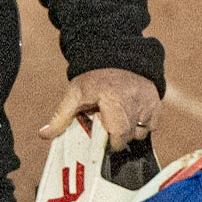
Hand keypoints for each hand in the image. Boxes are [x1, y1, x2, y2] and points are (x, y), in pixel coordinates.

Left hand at [40, 68, 161, 150]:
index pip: (118, 133)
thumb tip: (44, 134)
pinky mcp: (157, 103)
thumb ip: (60, 117)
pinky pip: (152, 126)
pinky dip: (142, 125)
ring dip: (130, 132)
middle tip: (107, 130)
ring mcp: (148, 102)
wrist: (115, 58)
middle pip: (129, 135)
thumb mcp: (74, 95)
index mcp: (112, 100)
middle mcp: (133, 101)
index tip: (103, 142)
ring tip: (117, 119)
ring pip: (141, 132)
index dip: (111, 143)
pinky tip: (130, 115)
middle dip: (118, 138)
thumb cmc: (93, 79)